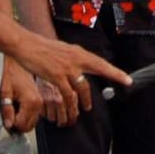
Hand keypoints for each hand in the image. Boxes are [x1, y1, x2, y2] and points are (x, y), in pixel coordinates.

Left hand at [0, 58, 42, 132]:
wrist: (17, 61)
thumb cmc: (11, 73)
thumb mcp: (5, 92)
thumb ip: (7, 110)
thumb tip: (8, 126)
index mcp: (32, 101)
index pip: (22, 126)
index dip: (11, 123)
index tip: (6, 115)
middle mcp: (39, 103)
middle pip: (28, 127)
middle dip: (18, 124)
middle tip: (9, 112)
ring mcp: (41, 101)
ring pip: (32, 123)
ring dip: (22, 120)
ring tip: (14, 106)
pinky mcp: (40, 100)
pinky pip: (33, 115)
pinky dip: (26, 114)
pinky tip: (19, 104)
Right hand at [14, 34, 131, 118]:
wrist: (26, 44)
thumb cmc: (41, 47)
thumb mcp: (62, 50)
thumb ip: (73, 58)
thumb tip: (81, 66)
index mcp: (77, 52)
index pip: (100, 62)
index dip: (115, 72)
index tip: (128, 80)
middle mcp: (76, 58)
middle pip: (98, 71)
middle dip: (110, 80)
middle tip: (113, 93)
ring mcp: (67, 68)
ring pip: (82, 89)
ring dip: (83, 102)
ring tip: (84, 109)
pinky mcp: (56, 76)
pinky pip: (67, 94)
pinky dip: (70, 103)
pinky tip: (70, 108)